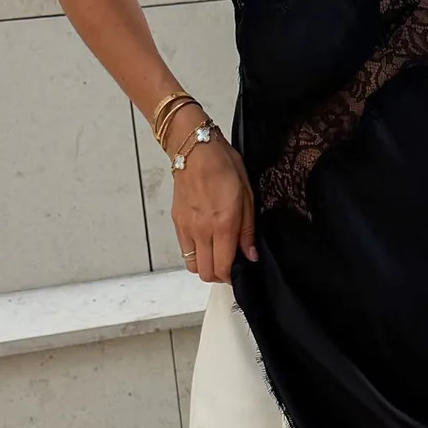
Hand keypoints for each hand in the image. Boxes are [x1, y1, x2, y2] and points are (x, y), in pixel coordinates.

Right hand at [171, 124, 256, 283]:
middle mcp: (202, 231)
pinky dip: (195, 254)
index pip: (223, 268)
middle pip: (206, 273)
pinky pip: (184, 250)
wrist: (196, 149)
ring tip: (217, 255)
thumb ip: (247, 231)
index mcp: (223, 225)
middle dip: (220, 275)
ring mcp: (187, 228)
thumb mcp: (247, 196)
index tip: (240, 272)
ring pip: (193, 266)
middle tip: (230, 265)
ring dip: (206, 266)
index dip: (232, 277)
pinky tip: (206, 242)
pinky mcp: (177, 222)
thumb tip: (250, 256)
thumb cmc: (225, 167)